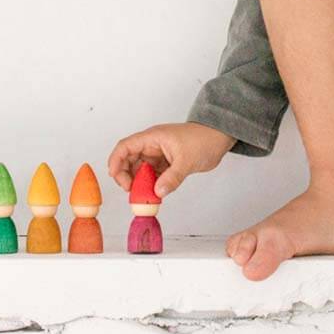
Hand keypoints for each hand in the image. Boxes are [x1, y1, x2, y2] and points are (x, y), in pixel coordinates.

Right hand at [107, 121, 234, 197]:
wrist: (219, 137)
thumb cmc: (203, 139)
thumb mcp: (186, 161)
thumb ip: (171, 178)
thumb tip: (157, 192)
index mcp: (153, 138)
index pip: (126, 146)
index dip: (116, 161)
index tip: (114, 177)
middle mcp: (152, 145)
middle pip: (129, 159)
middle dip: (126, 176)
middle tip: (131, 192)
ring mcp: (159, 154)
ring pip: (140, 169)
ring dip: (139, 182)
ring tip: (143, 196)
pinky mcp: (166, 163)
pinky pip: (152, 174)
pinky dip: (150, 184)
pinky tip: (154, 194)